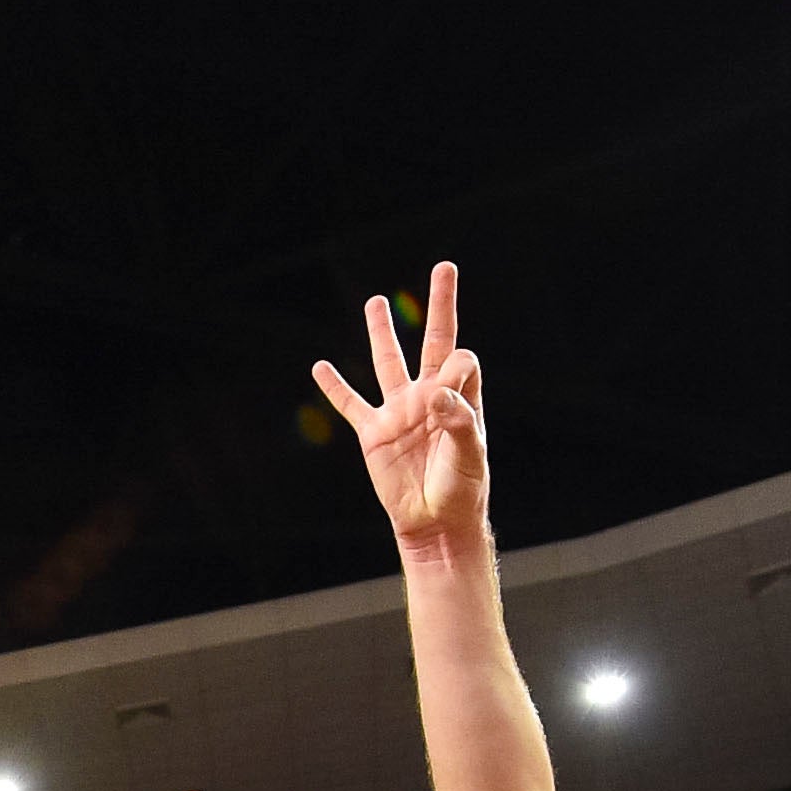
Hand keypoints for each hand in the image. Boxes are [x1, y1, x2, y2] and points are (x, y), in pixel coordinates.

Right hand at [315, 261, 487, 556]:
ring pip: (388, 362)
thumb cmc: (462, 488)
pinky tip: (320, 367)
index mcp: (461, 397)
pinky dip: (334, 388)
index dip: (457, 366)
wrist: (435, 522)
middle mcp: (430, 396)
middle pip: (434, 340)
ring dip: (381, 332)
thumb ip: (458, 419)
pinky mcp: (373, 433)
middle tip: (444, 268)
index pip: (460, 360)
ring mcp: (399, 411)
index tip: (449, 385)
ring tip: (374, 302)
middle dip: (441, 304)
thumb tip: (436, 393)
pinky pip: (350, 404)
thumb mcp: (470, 453)